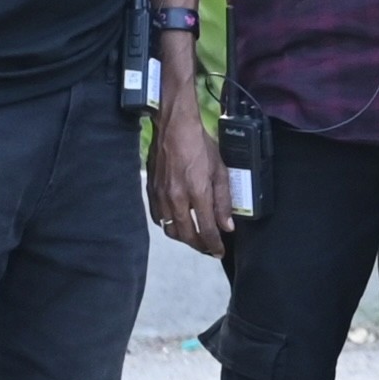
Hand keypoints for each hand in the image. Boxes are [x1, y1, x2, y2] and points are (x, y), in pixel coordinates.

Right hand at [144, 99, 230, 256]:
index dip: (214, 244)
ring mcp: (161, 196)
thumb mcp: (220, 170)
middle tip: (209, 248)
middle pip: (186, 235)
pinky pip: (158, 217)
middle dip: (199, 245)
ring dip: (184, 237)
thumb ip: (223, 200)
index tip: (220, 251)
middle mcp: (176, 198)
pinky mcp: (151, 191)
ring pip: (170, 229)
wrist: (173, 127)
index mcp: (197, 193)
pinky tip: (177, 223)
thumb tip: (227, 226)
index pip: (206, 229)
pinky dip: (168, 225)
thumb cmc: (200, 145)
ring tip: (195, 237)